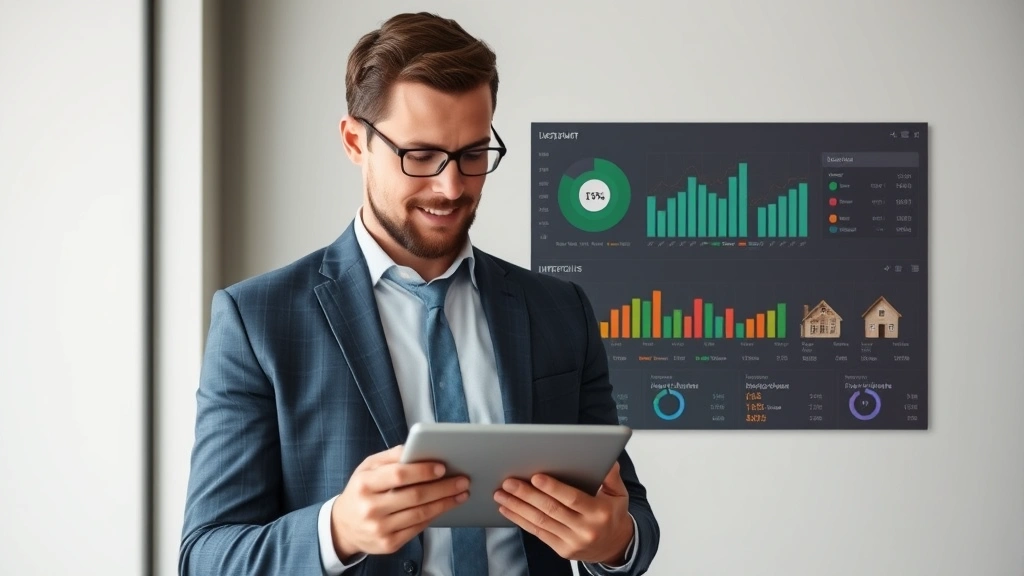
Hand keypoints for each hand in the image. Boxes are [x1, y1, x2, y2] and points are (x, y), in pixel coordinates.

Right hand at [330, 444, 469, 559]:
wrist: (343, 526)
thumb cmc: (361, 490)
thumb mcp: (368, 468)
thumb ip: (391, 456)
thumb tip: (417, 447)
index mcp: (364, 484)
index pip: (398, 475)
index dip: (423, 471)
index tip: (442, 467)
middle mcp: (370, 508)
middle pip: (415, 496)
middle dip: (443, 487)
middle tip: (463, 480)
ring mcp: (379, 529)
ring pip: (420, 514)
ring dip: (445, 503)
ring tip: (461, 493)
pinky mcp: (388, 544)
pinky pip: (418, 528)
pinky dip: (434, 516)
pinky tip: (446, 506)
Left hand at [493, 461, 632, 565]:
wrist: (615, 546)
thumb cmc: (612, 513)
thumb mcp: (619, 493)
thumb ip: (611, 475)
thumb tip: (605, 458)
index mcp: (600, 512)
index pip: (573, 499)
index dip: (553, 488)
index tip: (536, 477)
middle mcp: (586, 529)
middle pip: (551, 510)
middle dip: (527, 495)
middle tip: (509, 482)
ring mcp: (573, 542)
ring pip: (540, 522)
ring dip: (518, 507)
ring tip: (501, 494)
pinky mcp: (562, 550)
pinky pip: (538, 533)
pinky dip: (520, 520)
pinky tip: (508, 510)